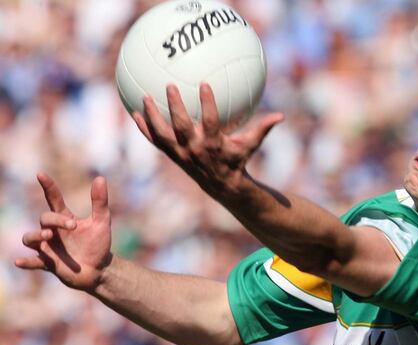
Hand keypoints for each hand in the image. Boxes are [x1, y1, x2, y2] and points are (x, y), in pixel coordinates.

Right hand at [15, 173, 112, 290]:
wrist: (99, 269)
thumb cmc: (98, 244)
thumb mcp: (102, 222)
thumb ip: (100, 202)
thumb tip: (100, 178)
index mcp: (64, 219)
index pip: (53, 199)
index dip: (48, 186)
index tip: (41, 174)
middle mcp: (53, 231)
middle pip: (45, 219)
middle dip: (56, 220)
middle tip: (73, 225)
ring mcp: (48, 247)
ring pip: (29, 238)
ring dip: (36, 236)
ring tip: (48, 236)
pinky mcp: (48, 263)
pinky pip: (33, 262)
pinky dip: (26, 261)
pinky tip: (19, 261)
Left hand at [132, 83, 282, 197]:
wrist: (223, 186)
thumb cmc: (238, 160)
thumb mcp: (251, 145)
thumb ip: (263, 129)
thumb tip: (281, 116)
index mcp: (214, 145)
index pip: (211, 122)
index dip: (207, 104)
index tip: (204, 84)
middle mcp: (195, 149)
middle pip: (182, 127)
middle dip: (175, 107)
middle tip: (170, 85)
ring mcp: (181, 154)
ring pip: (163, 134)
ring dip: (152, 116)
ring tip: (144, 97)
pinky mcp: (173, 156)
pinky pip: (156, 141)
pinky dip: (144, 129)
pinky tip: (135, 113)